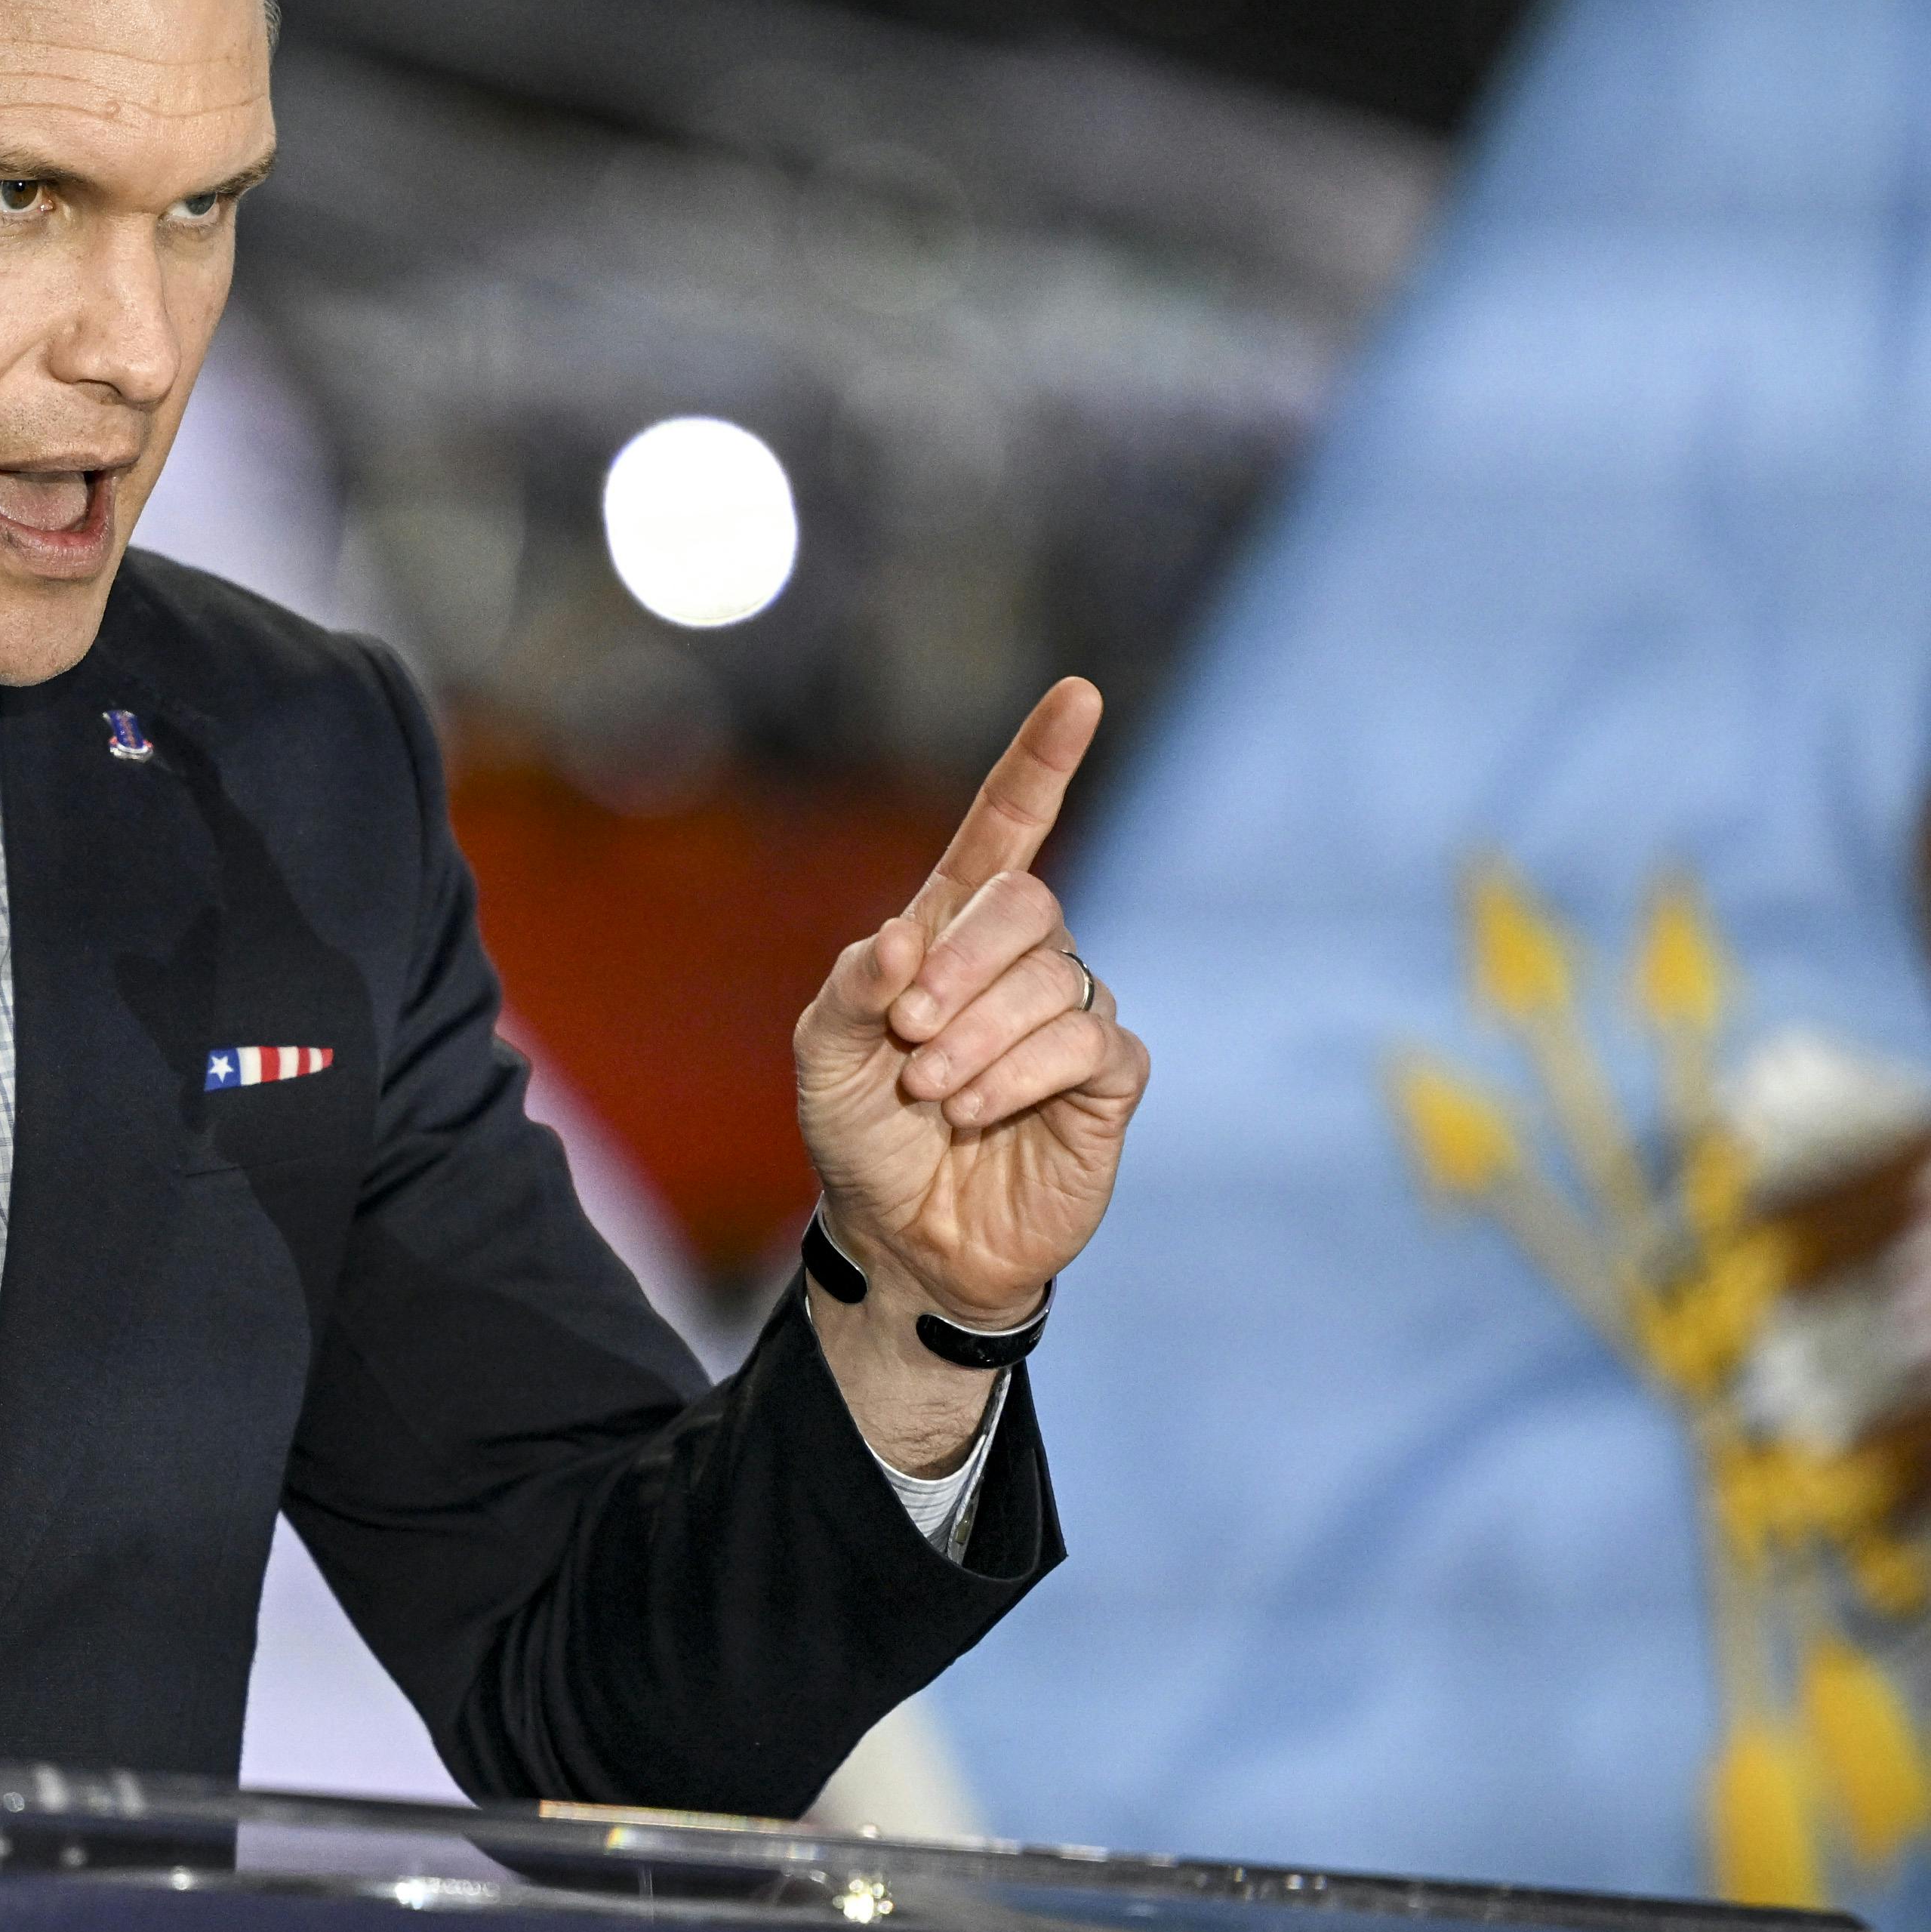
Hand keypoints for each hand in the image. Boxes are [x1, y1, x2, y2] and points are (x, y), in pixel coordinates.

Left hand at [793, 679, 1148, 1469]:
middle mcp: (1020, 962)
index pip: (1008, 828)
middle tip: (909, 1039)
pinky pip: (1087, 1044)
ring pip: (1053, 981)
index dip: (1042, 761)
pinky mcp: (1108, 1081)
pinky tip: (976, 1111)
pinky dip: (1018, 1074)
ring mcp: (1070, 1016)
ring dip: (976, 1040)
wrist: (899, 1238)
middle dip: (961, 968)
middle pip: (1027, 903)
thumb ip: (850, 988)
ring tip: (931, 1094)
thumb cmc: (862, 1136)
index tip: (1078, 693)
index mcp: (951, 932)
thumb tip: (902, 938)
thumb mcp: (822, 1058)